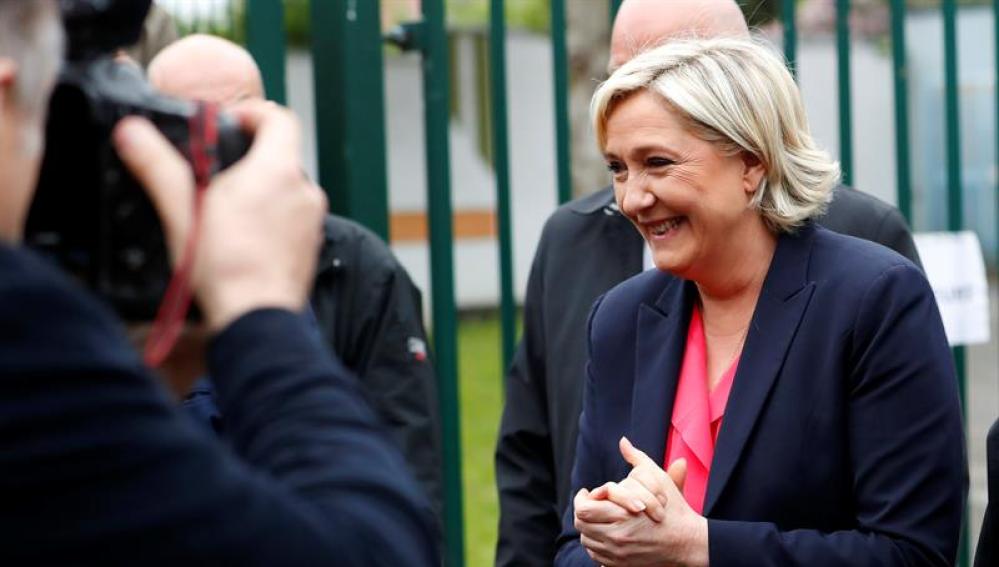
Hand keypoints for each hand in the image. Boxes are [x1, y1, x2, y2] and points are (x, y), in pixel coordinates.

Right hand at [113, 101, 326, 330]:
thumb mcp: (181, 210)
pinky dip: (271, 219)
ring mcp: (311, 222)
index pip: (279, 119)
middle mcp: (304, 191)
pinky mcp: (310, 247)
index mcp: (278, 171)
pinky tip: (241, 238)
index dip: (253, 114)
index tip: (228, 123)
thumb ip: (158, 166)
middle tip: (215, 171)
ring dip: (260, 190)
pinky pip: (291, 219)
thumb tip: (132, 133)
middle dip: (249, 157)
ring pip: (286, 189)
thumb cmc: (224, 267)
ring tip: (223, 208)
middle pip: (281, 155)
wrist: (256, 319)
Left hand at [573, 437, 707, 566]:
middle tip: (590, 503)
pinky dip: (596, 543)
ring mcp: (618, 554)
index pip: (583, 510)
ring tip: (597, 517)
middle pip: (581, 525)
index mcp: (622, 516)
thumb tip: (623, 441)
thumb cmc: (674, 509)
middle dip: (583, 512)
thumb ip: (637, 459)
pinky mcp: (621, 564)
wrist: (688, 542)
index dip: (581, 499)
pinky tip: (605, 533)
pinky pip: (596, 554)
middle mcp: (617, 537)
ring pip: (586, 540)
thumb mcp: (657, 480)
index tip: (587, 493)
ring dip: (588, 528)